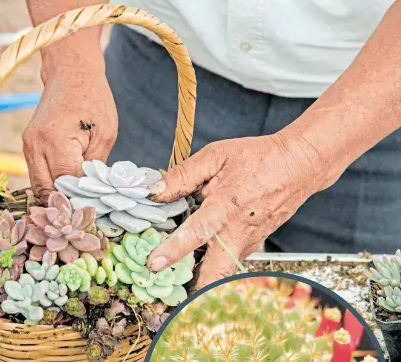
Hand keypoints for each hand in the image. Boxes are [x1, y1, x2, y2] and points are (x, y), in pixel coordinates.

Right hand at [23, 65, 117, 201]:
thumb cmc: (94, 100)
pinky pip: (37, 175)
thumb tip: (92, 193)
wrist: (70, 73)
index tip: (96, 210)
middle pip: (47, 190)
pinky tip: (68, 190)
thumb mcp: (106, 134)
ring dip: (56, 197)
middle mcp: (36, 145)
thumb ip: (96, 166)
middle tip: (85, 214)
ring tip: (78, 204)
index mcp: (56, 140)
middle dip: (66, 203)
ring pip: (39, 186)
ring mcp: (28, 145)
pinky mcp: (28, 145)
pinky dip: (51, 185)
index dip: (81, 199)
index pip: (67, 184)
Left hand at [146, 132, 331, 290]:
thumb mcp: (216, 156)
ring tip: (178, 280)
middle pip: (216, 275)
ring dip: (202, 279)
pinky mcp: (255, 244)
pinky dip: (214, 263)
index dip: (173, 250)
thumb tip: (154, 191)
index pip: (195, 234)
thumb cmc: (257, 158)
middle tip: (168, 296)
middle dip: (193, 291)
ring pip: (223, 271)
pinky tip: (200, 255)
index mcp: (225, 207)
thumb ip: (183, 175)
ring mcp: (249, 242)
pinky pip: (230, 258)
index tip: (153, 264)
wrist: (298, 165)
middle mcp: (238, 232)